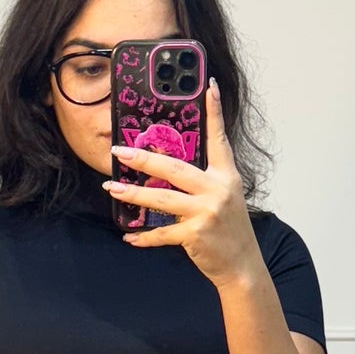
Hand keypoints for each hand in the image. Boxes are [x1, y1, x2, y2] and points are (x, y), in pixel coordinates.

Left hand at [104, 80, 260, 288]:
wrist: (242, 266)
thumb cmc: (229, 230)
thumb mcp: (225, 197)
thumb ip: (204, 180)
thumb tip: (170, 166)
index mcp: (226, 176)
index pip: (219, 139)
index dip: (214, 112)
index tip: (209, 87)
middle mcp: (217, 190)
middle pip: (174, 169)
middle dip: (144, 159)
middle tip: (120, 150)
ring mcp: (206, 212)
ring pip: (161, 199)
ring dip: (133, 194)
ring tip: (112, 188)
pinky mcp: (195, 234)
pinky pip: (162, 233)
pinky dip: (143, 237)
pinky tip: (129, 235)